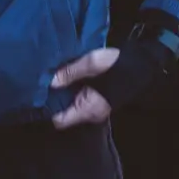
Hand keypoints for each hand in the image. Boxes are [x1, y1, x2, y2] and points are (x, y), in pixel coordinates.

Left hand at [51, 29, 178, 129]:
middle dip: (51, 98)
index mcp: (89, 108)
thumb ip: (71, 72)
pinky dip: (68, 88)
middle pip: (62, 111)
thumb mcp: (94, 62)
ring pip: (68, 104)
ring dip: (60, 91)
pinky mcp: (94, 98)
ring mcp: (92, 106)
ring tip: (49, 76)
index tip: (36, 93)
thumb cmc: (119, 63)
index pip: (59, 119)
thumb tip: (49, 81)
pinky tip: (62, 75)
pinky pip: (75, 98)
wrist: (142, 60)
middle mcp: (90, 113)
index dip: (47, 107)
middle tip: (39, 82)